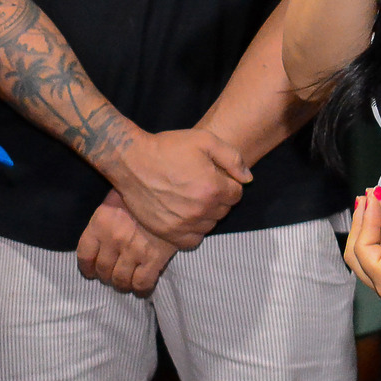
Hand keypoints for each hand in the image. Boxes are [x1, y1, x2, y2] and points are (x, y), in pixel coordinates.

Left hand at [76, 190, 180, 295]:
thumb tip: (103, 225)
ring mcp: (133, 250)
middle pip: (103, 270)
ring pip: (120, 280)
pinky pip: (141, 283)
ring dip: (122, 285)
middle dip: (106, 277)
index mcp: (100, 222)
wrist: (172, 190)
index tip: (91, 272)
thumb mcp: (117, 196)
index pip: (85, 254)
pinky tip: (141, 288)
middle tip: (113, 276)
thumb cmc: (143, 190)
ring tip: (126, 283)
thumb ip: (106, 215)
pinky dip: (140, 290)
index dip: (87, 267)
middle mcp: (113, 239)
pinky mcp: (153, 258)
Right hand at [107, 127, 252, 246]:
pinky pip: (192, 240)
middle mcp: (200, 210)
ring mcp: (183, 224)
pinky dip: (194, 231)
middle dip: (218, 197)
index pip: (237, 194)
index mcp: (212, 188)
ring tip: (192, 197)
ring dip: (206, 213)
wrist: (132, 162)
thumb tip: (248, 179)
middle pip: (224, 210)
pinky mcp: (168, 233)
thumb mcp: (204, 140)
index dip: (228, 182)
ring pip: (210, 225)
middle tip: (201, 184)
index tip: (214, 175)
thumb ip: (232, 158)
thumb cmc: (168, 148)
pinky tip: (187, 216)